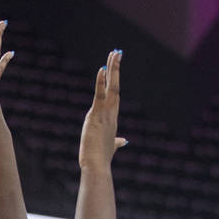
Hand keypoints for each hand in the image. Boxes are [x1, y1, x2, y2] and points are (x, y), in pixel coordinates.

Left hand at [79, 50, 126, 169]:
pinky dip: (101, 82)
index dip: (114, 81)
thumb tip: (123, 141)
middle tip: (117, 52)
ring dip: (112, 69)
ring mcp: (105, 114)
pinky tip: (102, 69)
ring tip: (114, 53)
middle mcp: (111, 113)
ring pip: (111, 87)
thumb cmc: (100, 159)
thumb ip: (116, 142)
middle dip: (116, 69)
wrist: (97, 166)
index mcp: (112, 119)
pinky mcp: (96, 116)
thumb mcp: (109, 147)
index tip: (114, 67)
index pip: (114, 95)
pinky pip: (100, 94)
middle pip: (116, 86)